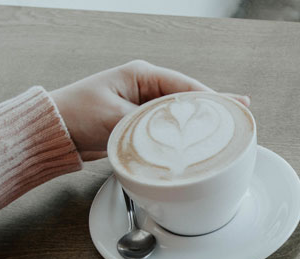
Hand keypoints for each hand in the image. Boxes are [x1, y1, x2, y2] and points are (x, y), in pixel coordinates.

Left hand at [50, 60, 249, 160]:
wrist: (56, 131)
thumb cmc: (77, 114)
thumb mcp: (116, 118)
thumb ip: (147, 125)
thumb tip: (174, 138)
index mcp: (141, 75)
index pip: (185, 87)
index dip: (212, 99)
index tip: (232, 108)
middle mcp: (146, 87)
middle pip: (189, 99)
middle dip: (214, 110)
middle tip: (242, 116)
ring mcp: (144, 105)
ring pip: (181, 115)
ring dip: (201, 124)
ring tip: (228, 130)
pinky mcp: (141, 122)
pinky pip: (170, 128)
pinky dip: (185, 135)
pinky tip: (202, 142)